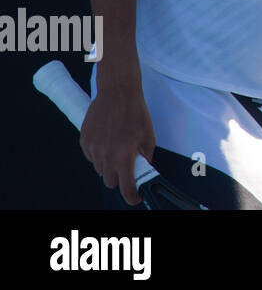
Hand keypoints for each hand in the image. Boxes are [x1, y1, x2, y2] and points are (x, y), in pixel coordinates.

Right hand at [80, 74, 155, 205]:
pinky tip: (107, 140)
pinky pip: (91, 156)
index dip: (132, 196)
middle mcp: (106, 156)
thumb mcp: (149, 135)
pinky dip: (98, 154)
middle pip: (110, 181)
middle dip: (119, 178)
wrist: (117, 93)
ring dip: (108, 165)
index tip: (136, 197)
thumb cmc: (136, 112)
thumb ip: (146, 156)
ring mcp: (92, 149)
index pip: (126, 187)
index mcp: (124, 156)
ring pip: (100, 169)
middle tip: (127, 167)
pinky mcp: (84, 141)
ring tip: (117, 147)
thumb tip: (145, 169)